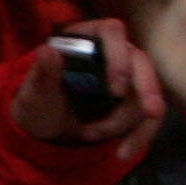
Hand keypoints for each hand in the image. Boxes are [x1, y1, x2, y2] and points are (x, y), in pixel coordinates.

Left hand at [9, 22, 163, 157]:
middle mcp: (116, 52)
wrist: (45, 130)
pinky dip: (139, 136)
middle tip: (152, 112)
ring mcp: (130, 77)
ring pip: (145, 95)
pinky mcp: (136, 101)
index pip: (112, 33)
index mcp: (89, 39)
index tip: (117, 88)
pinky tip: (124, 152)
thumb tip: (48, 50)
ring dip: (123, 122)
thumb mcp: (34, 93)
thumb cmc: (38, 103)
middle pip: (141, 63)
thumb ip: (42, 74)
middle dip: (147, 90)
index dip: (119, 56)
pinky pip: (147, 118)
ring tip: (89, 135)